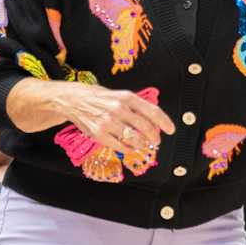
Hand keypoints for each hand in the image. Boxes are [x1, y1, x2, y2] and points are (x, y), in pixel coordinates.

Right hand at [59, 84, 175, 164]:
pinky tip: (129, 148)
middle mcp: (119, 109)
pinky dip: (128, 149)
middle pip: (145, 128)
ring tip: (142, 144)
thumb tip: (154, 122)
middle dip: (154, 137)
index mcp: (126, 97)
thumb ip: (135, 107)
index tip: (171, 130)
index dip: (164, 122)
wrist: (74, 100)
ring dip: (142, 144)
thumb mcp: (119, 95)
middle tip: (156, 141)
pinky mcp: (99, 134)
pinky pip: (120, 146)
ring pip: (134, 139)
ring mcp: (108, 122)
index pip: (152, 111)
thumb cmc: (100, 98)